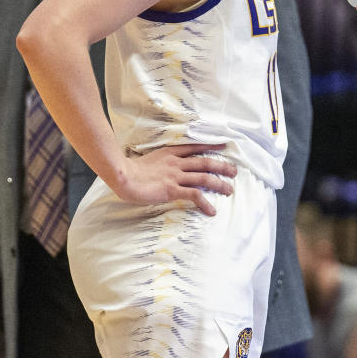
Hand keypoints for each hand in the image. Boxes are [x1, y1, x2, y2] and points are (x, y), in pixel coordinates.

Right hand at [114, 143, 236, 212]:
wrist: (122, 176)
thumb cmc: (130, 170)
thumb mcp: (149, 160)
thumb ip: (160, 162)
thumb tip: (163, 167)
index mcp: (170, 153)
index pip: (195, 148)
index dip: (211, 147)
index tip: (224, 147)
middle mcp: (176, 163)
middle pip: (205, 162)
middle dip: (222, 166)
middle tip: (234, 171)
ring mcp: (175, 176)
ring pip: (204, 177)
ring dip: (219, 183)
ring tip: (230, 189)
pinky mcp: (173, 190)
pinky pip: (194, 195)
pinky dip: (205, 203)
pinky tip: (212, 210)